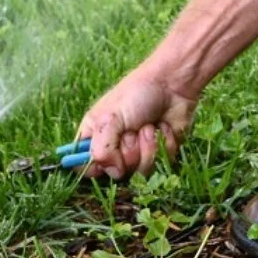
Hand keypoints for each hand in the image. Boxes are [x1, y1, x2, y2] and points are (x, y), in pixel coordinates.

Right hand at [76, 69, 196, 178]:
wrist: (173, 85)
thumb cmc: (136, 94)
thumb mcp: (109, 118)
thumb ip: (101, 149)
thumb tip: (113, 173)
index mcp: (95, 136)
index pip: (83, 166)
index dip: (94, 168)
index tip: (105, 159)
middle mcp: (114, 148)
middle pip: (116, 173)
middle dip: (128, 151)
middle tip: (132, 129)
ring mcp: (138, 153)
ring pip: (141, 172)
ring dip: (148, 146)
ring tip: (150, 125)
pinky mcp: (160, 154)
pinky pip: (161, 165)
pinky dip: (164, 144)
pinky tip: (164, 127)